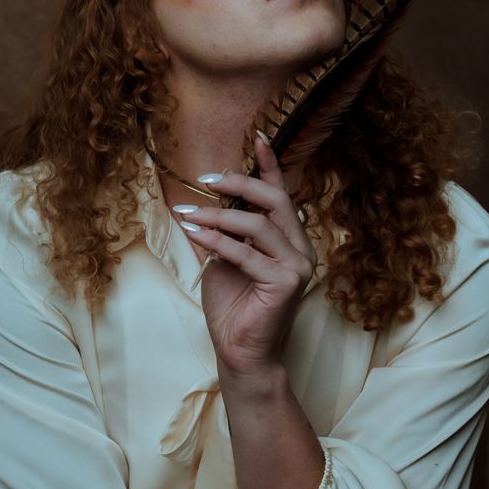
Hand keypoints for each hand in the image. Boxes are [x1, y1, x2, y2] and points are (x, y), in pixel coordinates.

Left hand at [175, 131, 317, 382]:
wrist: (239, 352)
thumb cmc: (232, 308)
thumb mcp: (222, 260)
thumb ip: (220, 232)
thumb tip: (199, 201)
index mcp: (289, 241)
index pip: (281, 195)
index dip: (269, 166)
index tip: (257, 136)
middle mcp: (300, 249)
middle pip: (274, 201)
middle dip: (241, 183)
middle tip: (207, 178)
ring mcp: (297, 266)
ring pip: (257, 225)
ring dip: (218, 215)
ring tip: (188, 214)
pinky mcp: (286, 282)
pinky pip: (246, 253)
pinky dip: (217, 241)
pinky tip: (194, 233)